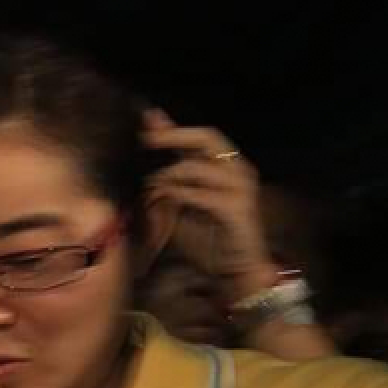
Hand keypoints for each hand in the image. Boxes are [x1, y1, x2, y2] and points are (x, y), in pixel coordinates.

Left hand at [143, 110, 278, 299]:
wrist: (235, 270)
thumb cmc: (207, 238)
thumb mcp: (182, 204)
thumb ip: (169, 180)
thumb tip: (145, 163)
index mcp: (226, 166)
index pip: (200, 136)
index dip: (172, 127)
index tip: (146, 117)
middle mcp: (238, 170)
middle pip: (208, 137)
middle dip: (174, 135)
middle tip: (147, 138)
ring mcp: (241, 188)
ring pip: (200, 166)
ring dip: (169, 174)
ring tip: (151, 185)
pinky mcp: (238, 208)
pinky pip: (202, 194)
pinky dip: (179, 194)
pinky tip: (164, 198)